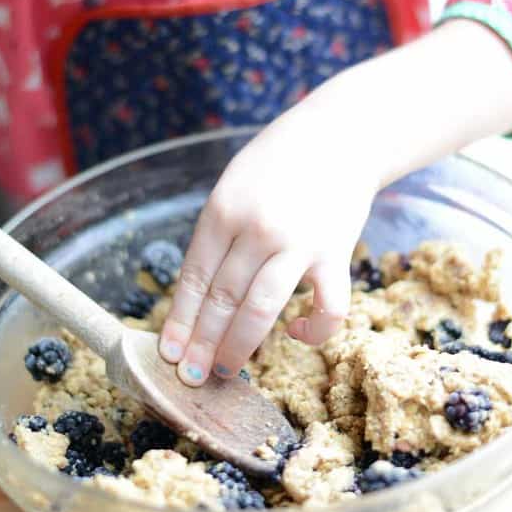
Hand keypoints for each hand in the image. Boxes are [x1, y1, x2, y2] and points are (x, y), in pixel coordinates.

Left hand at [158, 79, 383, 386]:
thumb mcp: (233, 185)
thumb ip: (217, 233)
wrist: (342, 135)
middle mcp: (257, 229)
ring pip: (261, 310)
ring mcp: (298, 244)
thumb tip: (198, 295)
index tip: (170, 353)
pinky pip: (326, 308)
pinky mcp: (335, 254)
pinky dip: (312, 332)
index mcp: (223, 210)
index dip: (180, 321)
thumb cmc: (280, 161)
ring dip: (240, 346)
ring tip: (226, 369)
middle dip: (202, 344)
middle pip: (222, 300)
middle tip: (191, 376)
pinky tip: (296, 335)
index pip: (194, 278)